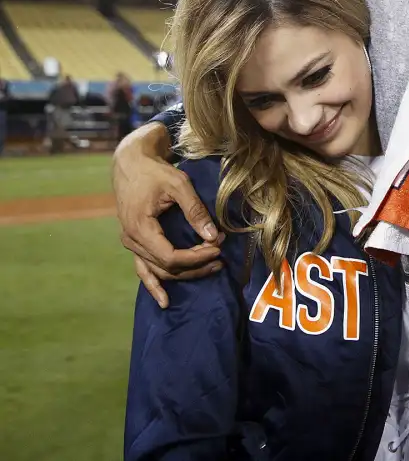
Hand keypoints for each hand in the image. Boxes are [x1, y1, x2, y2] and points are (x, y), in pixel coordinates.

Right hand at [114, 122, 222, 307]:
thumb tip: (213, 235)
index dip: (196, 257)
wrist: (130, 164)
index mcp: (140, 228)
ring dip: (185, 274)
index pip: (171, 256)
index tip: (218, 248)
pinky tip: (165, 301)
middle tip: (221, 258)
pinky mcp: (134, 243)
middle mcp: (132, 240)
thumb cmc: (155, 171)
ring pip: (158, 270)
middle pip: (167, 267)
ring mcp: (131, 244)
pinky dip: (154, 285)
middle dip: (196, 265)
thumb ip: (195, 210)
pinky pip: (143, 270)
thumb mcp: (178, 185)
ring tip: (212, 269)